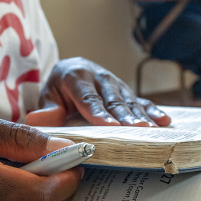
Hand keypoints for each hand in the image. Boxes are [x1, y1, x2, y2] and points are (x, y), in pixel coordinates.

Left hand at [26, 57, 171, 127]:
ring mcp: (116, 84)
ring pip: (129, 101)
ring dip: (141, 116)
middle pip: (113, 100)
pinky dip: (153, 110)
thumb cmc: (59, 89)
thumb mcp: (48, 96)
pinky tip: (164, 121)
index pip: (89, 98)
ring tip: (152, 129)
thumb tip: (36, 121)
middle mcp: (100, 77)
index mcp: (77, 77)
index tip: (110, 127)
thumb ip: (46, 110)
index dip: (100, 113)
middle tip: (138, 130)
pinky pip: (140, 101)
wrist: (72, 71)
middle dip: (126, 116)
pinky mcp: (126, 91)